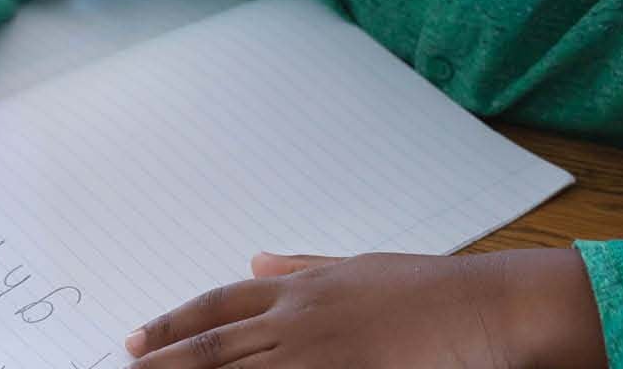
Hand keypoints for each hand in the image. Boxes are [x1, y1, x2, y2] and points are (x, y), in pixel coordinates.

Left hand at [123, 248, 606, 368]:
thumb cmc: (429, 290)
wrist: (485, 309)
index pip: (218, 308)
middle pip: (216, 348)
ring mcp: (319, 356)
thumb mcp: (358, 268)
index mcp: (301, 290)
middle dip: (165, 364)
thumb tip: (256, 263)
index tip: (137, 342)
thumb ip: (302, 269)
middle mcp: (300, 321)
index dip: (173, 324)